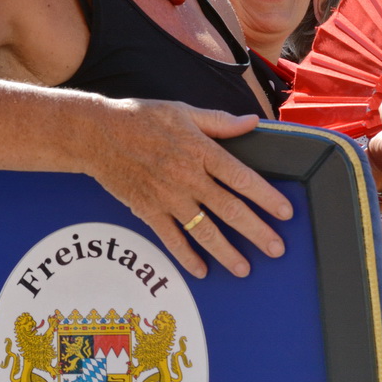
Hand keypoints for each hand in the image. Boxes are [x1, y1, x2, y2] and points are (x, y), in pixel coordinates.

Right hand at [84, 99, 292, 279]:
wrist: (96, 134)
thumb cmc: (141, 118)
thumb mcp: (183, 111)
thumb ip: (219, 122)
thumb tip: (252, 122)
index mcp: (201, 150)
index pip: (242, 178)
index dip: (266, 197)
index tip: (285, 213)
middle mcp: (188, 177)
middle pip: (229, 209)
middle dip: (256, 231)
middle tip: (276, 249)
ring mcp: (168, 197)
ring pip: (203, 230)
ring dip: (226, 252)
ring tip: (245, 269)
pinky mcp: (148, 210)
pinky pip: (171, 239)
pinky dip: (187, 257)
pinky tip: (201, 271)